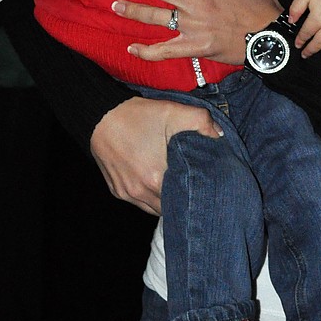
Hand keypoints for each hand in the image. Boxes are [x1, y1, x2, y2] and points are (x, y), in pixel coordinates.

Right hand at [90, 97, 223, 215]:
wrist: (100, 115)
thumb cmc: (137, 115)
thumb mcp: (174, 111)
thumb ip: (202, 122)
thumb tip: (219, 136)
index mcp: (157, 178)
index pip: (183, 200)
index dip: (194, 195)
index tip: (202, 186)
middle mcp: (141, 191)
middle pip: (168, 208)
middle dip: (180, 200)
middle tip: (191, 187)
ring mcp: (126, 193)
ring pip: (152, 209)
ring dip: (164, 201)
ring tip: (175, 187)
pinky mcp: (116, 190)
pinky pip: (137, 202)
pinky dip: (148, 197)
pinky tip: (156, 184)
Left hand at [105, 0, 281, 66]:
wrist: (271, 38)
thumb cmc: (261, 1)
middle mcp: (195, 1)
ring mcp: (193, 26)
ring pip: (154, 16)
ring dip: (132, 10)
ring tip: (115, 5)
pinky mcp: (195, 47)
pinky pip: (165, 50)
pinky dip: (147, 51)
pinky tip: (132, 47)